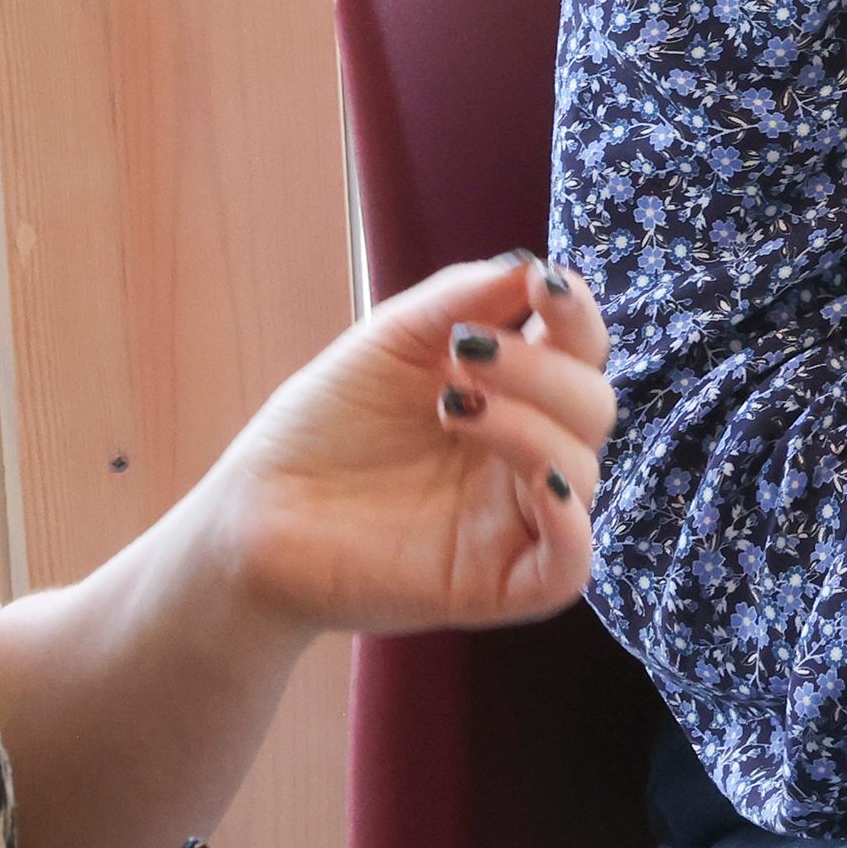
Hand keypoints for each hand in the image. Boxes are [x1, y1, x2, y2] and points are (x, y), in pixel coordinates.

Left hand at [206, 255, 617, 643]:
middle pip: (592, 406)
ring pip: (583, 473)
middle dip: (542, 371)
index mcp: (511, 392)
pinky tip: (539, 487)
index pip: (578, 351)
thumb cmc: (322, 425)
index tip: (546, 285)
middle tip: (467, 354)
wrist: (255, 512)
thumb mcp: (390, 341)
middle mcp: (523, 452)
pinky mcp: (496, 582)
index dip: (578, 316)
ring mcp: (513, 519)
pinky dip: (571, 527)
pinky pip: (569, 565)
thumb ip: (462, 298)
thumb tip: (534, 264)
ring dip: (533, 429)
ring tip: (453, 407)